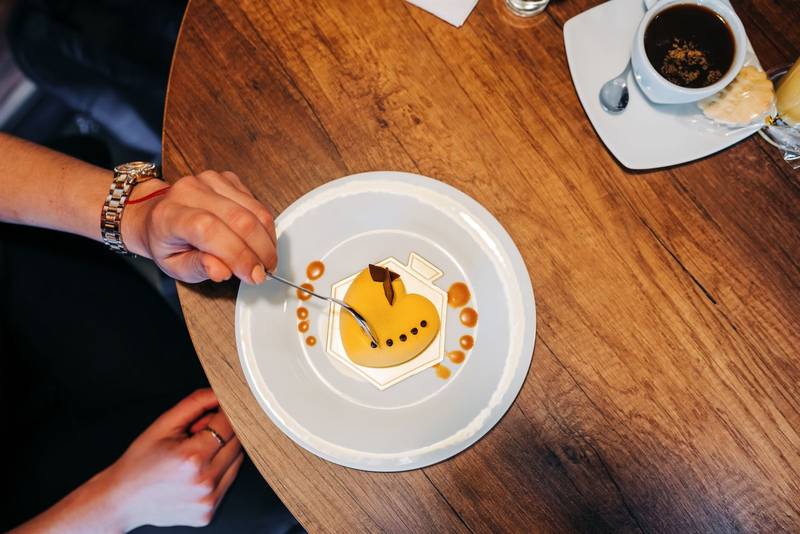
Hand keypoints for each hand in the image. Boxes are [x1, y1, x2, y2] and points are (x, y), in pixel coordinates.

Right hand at [12, 389, 242, 532]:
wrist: (121, 499)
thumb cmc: (140, 462)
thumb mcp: (164, 425)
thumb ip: (196, 403)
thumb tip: (222, 392)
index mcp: (192, 457)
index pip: (229, 423)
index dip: (224, 412)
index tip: (219, 408)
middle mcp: (204, 482)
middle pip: (237, 442)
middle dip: (223, 431)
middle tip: (198, 434)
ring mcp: (207, 500)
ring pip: (237, 461)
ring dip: (223, 452)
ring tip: (194, 455)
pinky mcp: (208, 513)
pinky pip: (227, 482)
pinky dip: (218, 473)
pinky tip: (195, 474)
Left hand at [124, 171, 277, 283]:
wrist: (158, 213)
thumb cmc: (166, 242)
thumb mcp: (175, 266)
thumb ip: (198, 269)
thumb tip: (222, 271)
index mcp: (169, 215)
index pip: (209, 229)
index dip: (237, 254)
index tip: (254, 275)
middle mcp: (189, 191)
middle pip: (239, 219)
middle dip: (259, 251)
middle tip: (265, 272)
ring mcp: (209, 181)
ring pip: (254, 211)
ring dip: (267, 240)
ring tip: (266, 259)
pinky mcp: (227, 179)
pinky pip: (257, 204)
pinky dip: (265, 227)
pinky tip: (259, 241)